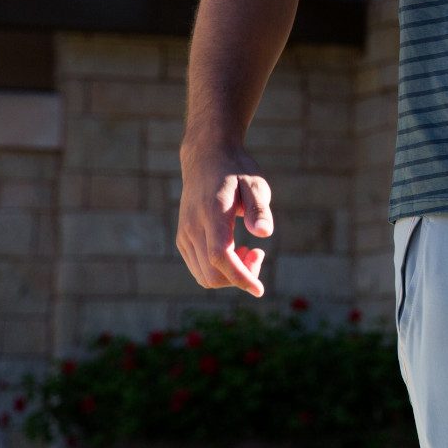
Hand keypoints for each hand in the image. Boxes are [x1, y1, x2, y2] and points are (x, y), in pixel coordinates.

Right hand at [176, 144, 271, 296]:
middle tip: (259, 253)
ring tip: (251, 251)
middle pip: (212, 273)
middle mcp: (193, 228)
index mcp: (212, 214)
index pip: (221, 256)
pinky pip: (199, 268)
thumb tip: (264, 234)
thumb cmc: (236, 170)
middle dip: (240, 276)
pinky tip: (237, 250)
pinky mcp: (183, 238)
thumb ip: (259, 208)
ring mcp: (184, 234)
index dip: (240, 277)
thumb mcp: (255, 183)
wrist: (206, 158)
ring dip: (230, 275)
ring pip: (204, 276)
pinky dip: (219, 270)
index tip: (259, 290)